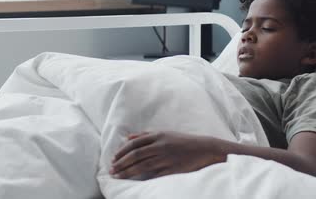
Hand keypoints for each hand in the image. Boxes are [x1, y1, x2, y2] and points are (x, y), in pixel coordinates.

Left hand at [110, 131, 226, 179]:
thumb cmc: (183, 141)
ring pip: (142, 166)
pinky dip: (144, 178)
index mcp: (158, 136)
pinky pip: (155, 175)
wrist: (204, 149)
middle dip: (121, 163)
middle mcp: (160, 146)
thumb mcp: (164, 133)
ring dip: (128, 171)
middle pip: (135, 155)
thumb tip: (128, 137)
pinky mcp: (172, 169)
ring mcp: (166, 158)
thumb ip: (146, 135)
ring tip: (117, 176)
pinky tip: (135, 182)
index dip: (121, 152)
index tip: (113, 159)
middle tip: (111, 170)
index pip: (134, 144)